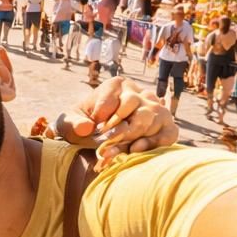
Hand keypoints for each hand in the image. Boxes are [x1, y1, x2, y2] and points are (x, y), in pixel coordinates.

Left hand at [54, 75, 178, 166]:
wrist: (95, 140)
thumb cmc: (82, 126)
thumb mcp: (69, 123)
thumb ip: (74, 124)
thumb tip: (86, 127)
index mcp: (116, 85)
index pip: (114, 96)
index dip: (103, 114)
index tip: (96, 127)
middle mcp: (139, 92)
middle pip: (134, 104)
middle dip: (118, 127)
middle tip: (106, 142)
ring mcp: (155, 109)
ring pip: (151, 118)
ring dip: (132, 137)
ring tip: (115, 151)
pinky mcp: (166, 127)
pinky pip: (168, 134)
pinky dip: (153, 143)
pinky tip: (135, 151)